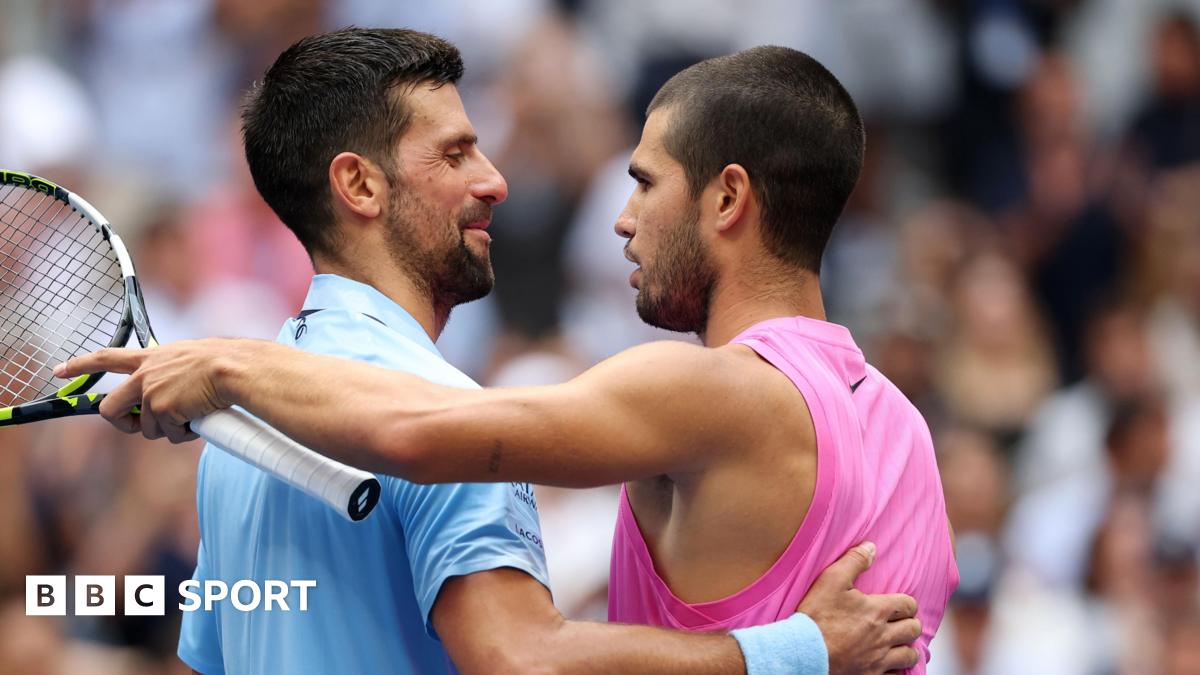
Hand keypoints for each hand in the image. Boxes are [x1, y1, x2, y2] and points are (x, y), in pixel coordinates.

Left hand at [54, 339, 246, 442]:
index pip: (106, 358)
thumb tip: (172, 398)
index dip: (80, 365)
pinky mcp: (161, 409)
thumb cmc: (223, 362)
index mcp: (150, 357)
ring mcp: (150, 393)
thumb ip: (171, 373)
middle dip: (122, 423)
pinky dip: (185, 433)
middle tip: (139, 425)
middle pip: (110, 407)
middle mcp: (144, 374)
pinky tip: (199, 419)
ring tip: (192, 415)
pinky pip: (170, 435)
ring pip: (145, 428)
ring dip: (168, 429)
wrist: (233, 368)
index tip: (59, 370)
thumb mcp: (188, 358)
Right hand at [799, 542, 921, 674]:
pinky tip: (888, 664)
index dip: (907, 602)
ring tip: (898, 643)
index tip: (899, 604)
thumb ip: (854, 561)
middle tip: (900, 622)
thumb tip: (871, 547)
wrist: (803, 651)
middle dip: (910, 623)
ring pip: (909, 655)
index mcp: (877, 611)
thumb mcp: (831, 580)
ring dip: (907, 647)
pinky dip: (896, 670)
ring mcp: (878, 658)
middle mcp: (883, 636)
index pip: (909, 604)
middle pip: (913, 629)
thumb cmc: (816, 615)